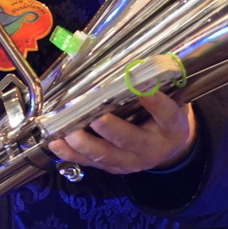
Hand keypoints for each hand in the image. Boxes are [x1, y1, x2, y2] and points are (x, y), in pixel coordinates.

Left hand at [48, 90, 196, 174]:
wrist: (167, 148)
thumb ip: (155, 85)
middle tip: (94, 116)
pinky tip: (56, 143)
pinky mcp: (112, 167)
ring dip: (84, 143)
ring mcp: (131, 161)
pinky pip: (89, 162)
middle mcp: (152, 148)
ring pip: (106, 155)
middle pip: (130, 140)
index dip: (156, 104)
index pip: (167, 115)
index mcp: (171, 128)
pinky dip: (70, 154)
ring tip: (68, 129)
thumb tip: (133, 61)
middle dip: (110, 128)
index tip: (143, 88)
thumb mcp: (171, 101)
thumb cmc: (162, 117)